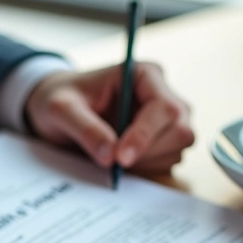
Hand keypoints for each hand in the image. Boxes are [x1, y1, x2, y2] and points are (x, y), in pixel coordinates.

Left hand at [25, 62, 194, 173]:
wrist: (62, 109)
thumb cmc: (63, 99)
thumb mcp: (61, 109)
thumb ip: (85, 129)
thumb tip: (109, 155)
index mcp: (144, 75)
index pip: (164, 107)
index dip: (146, 135)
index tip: (120, 158)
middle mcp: (162, 94)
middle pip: (180, 130)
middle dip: (149, 152)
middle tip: (115, 162)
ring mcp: (166, 119)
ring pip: (178, 148)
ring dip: (148, 161)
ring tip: (114, 156)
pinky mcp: (163, 140)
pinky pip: (169, 161)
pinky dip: (148, 167)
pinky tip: (123, 160)